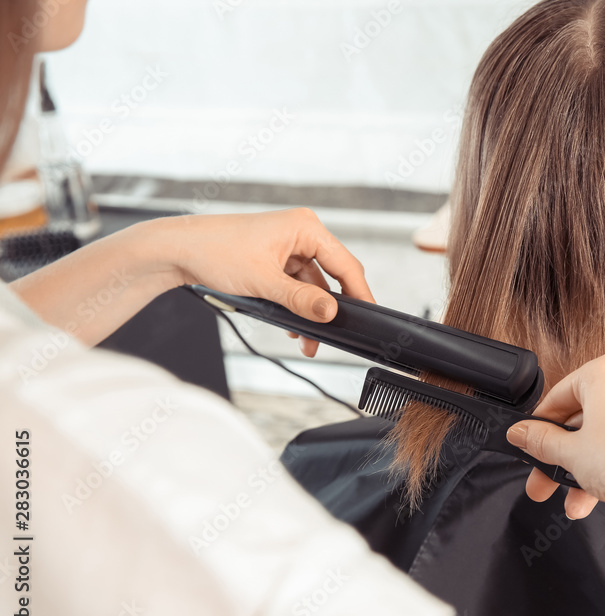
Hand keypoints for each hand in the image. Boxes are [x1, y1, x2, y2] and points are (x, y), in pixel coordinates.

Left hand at [142, 209, 373, 356]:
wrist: (177, 250)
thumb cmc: (215, 252)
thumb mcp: (263, 282)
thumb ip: (301, 300)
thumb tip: (331, 313)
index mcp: (306, 227)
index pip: (346, 264)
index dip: (360, 293)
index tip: (368, 316)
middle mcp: (301, 232)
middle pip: (333, 275)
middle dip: (330, 308)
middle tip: (334, 335)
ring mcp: (289, 245)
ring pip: (314, 285)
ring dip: (310, 312)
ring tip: (306, 341)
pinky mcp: (276, 258)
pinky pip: (297, 285)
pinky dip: (296, 305)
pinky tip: (291, 326)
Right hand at [506, 354, 604, 518]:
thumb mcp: (568, 453)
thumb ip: (539, 440)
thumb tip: (521, 433)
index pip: (562, 394)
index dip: (542, 423)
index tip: (532, 441)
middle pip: (591, 418)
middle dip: (567, 456)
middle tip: (549, 480)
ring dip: (595, 466)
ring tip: (580, 500)